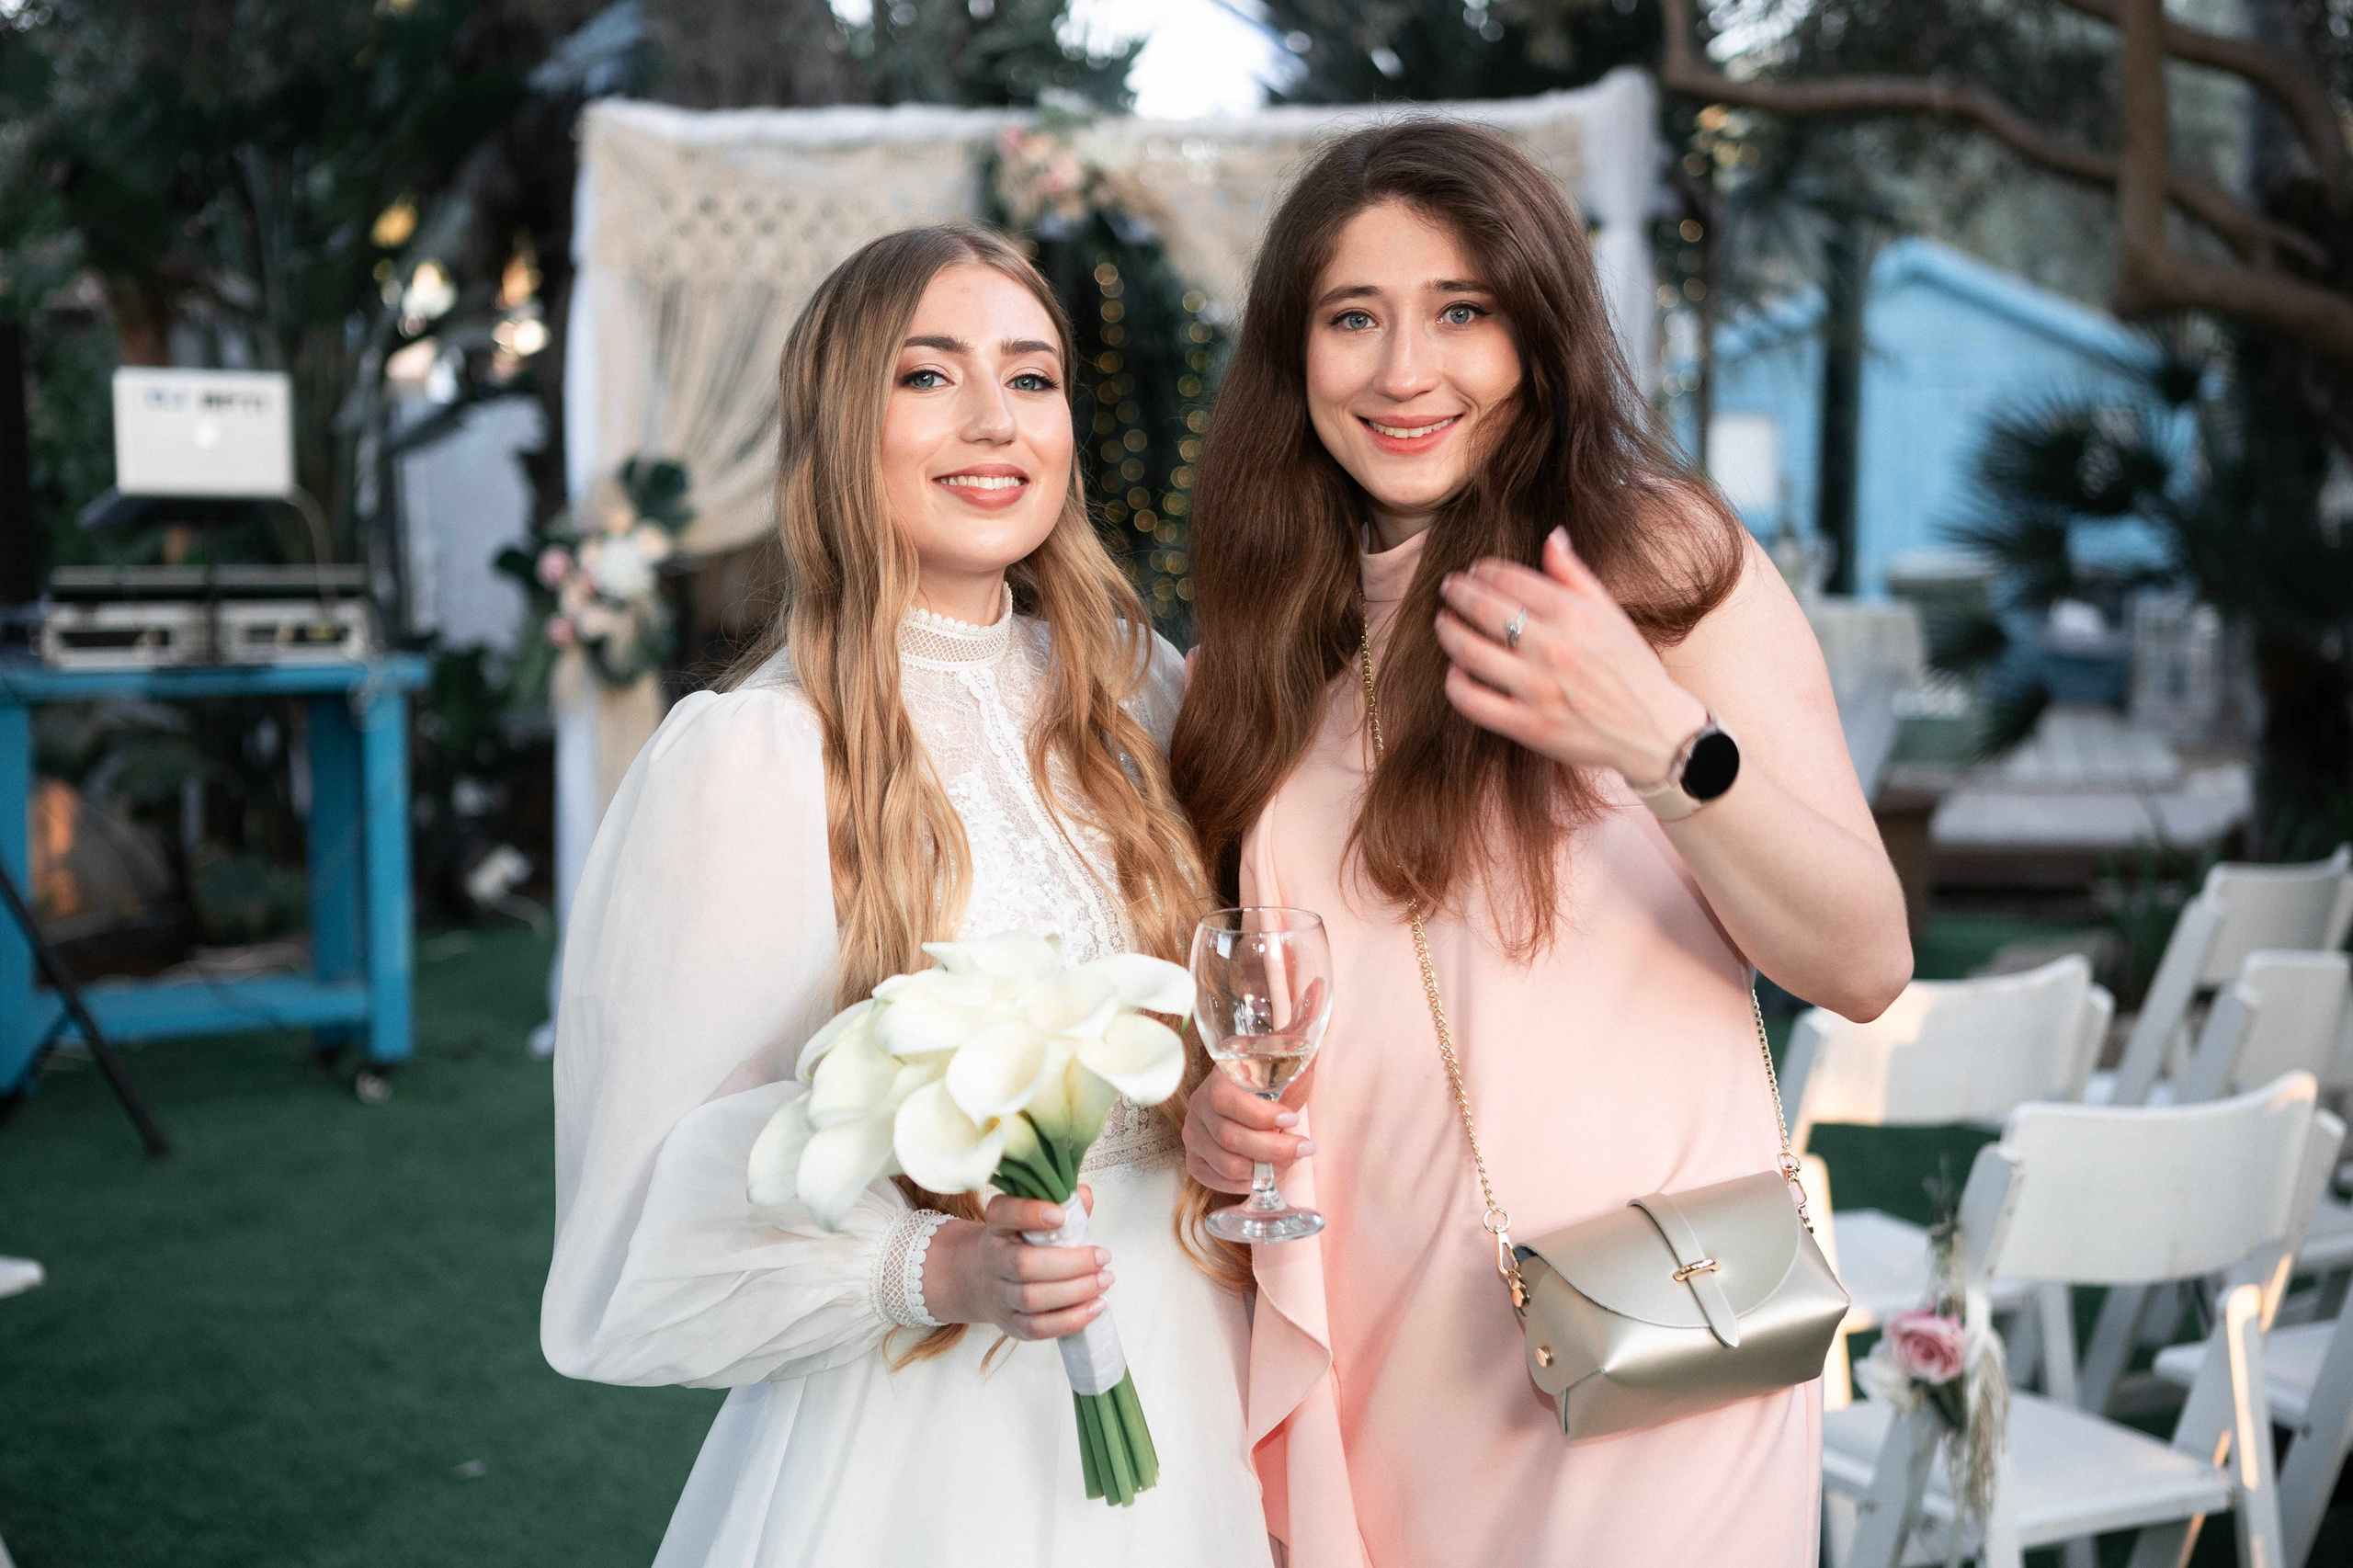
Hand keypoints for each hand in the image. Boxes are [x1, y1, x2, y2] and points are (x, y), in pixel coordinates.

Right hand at [924, 1187, 1111, 1340]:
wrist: (986, 1281)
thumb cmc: (1022, 1243)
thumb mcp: (1035, 1219)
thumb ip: (1063, 1205)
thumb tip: (1085, 1196)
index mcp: (997, 1226)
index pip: (1002, 1213)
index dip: (1029, 1213)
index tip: (1061, 1215)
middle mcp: (993, 1260)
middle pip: (1023, 1265)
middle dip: (1070, 1263)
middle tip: (1102, 1257)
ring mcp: (1000, 1295)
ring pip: (1032, 1298)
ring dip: (1075, 1291)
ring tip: (1105, 1279)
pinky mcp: (1011, 1324)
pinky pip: (1039, 1328)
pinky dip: (1072, 1319)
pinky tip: (1097, 1306)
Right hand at [1183, 1068, 1314, 1194]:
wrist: (1251, 1100)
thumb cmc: (1271, 1087)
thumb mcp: (1287, 1072)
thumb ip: (1299, 1062)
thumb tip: (1317, 1042)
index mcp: (1218, 1079)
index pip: (1226, 1099)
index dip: (1260, 1115)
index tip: (1293, 1120)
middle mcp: (1199, 1105)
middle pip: (1230, 1137)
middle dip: (1273, 1149)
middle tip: (1303, 1149)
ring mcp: (1193, 1134)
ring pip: (1226, 1164)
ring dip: (1262, 1169)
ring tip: (1287, 1161)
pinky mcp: (1194, 1158)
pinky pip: (1215, 1179)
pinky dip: (1243, 1183)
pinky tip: (1262, 1174)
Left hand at [1434, 528, 1709, 788]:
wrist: (1654, 730)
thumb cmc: (1632, 668)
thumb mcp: (1611, 614)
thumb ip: (1575, 575)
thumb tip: (1552, 536)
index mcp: (1574, 615)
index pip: (1511, 580)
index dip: (1485, 571)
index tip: (1475, 570)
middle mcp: (1553, 648)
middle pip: (1485, 609)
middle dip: (1459, 593)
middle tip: (1449, 588)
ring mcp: (1538, 688)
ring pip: (1470, 651)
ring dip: (1449, 631)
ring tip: (1444, 622)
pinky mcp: (1528, 725)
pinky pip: (1473, 701)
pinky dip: (1456, 682)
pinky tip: (1455, 670)